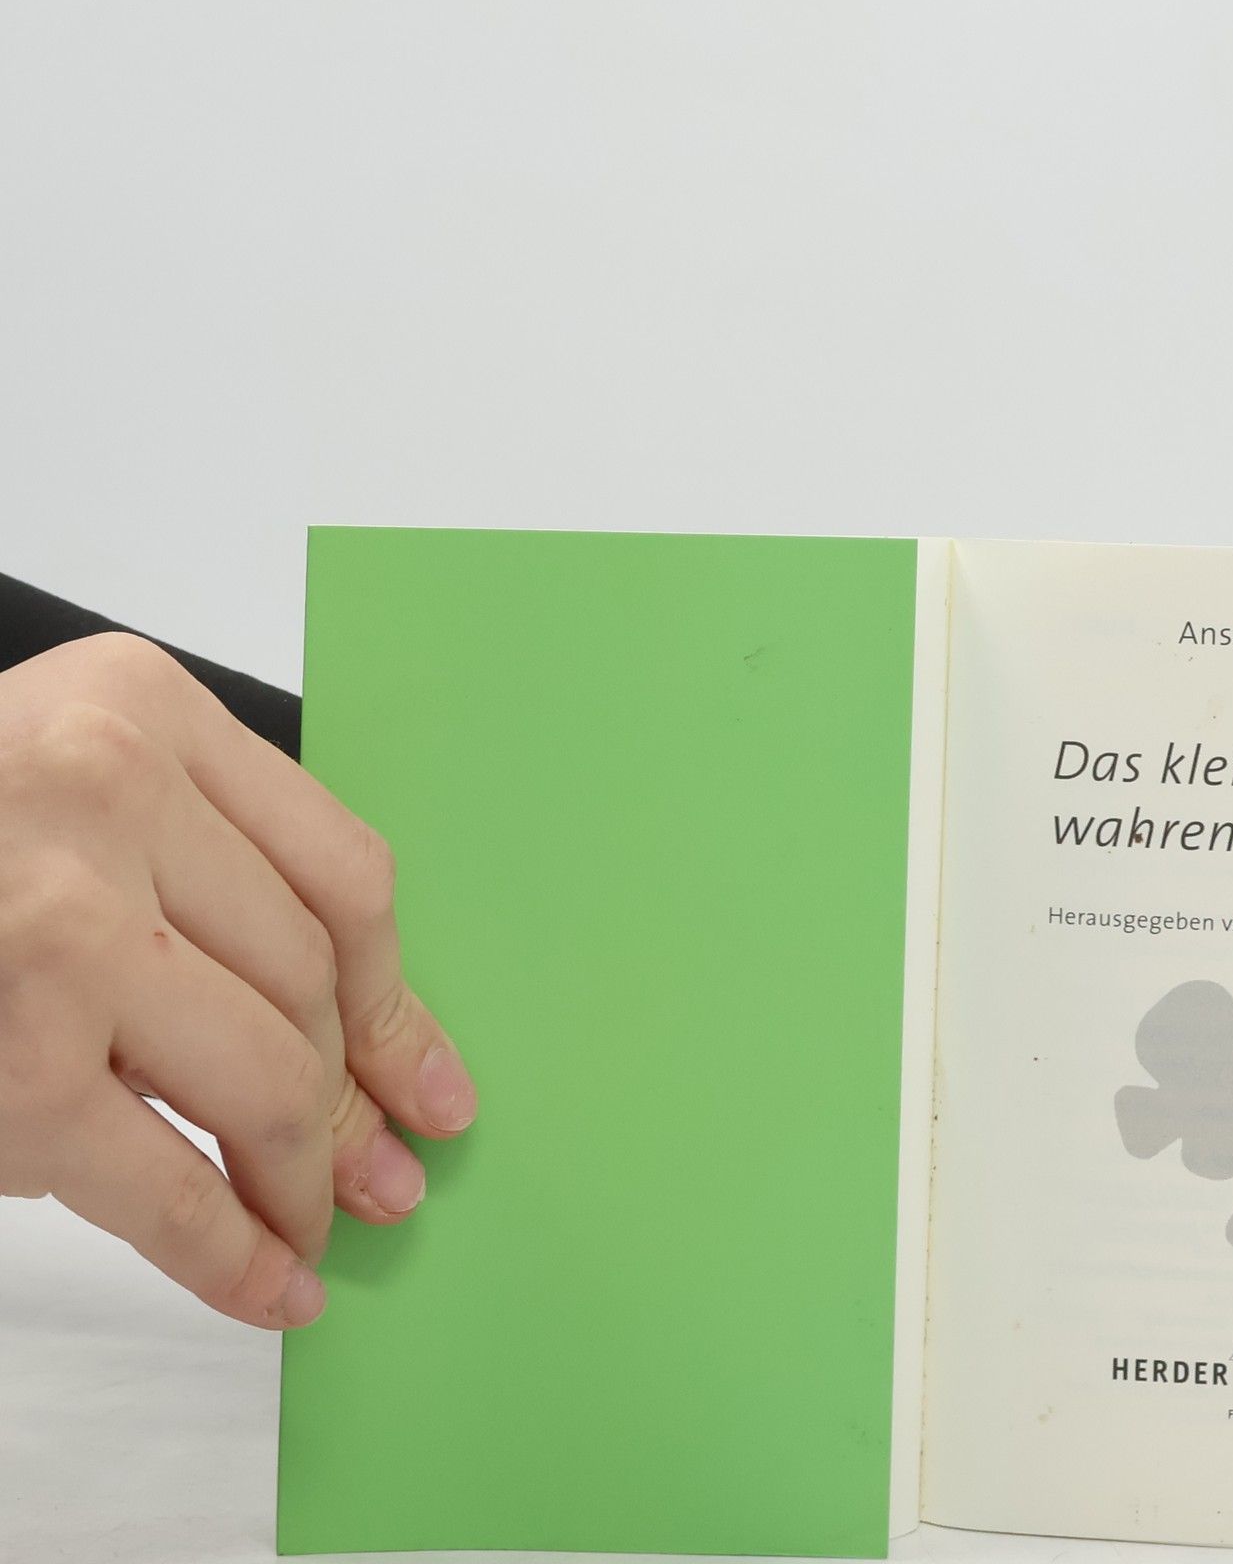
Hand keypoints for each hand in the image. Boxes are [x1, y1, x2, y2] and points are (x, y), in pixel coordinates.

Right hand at [0, 634, 474, 1326]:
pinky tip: (268, 1285)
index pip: (341, 869)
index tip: (429, 1072)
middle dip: (356, 1097)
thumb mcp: (68, 786)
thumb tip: (357, 1036)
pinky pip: (158, 1175)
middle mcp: (104, 793)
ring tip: (324, 1227)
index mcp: (142, 708)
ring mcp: (52, 926)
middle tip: (388, 1173)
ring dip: (305, 1174)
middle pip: (308, 976)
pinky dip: (226, 1248)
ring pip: (261, 1071)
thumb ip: (195, 865)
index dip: (396, 994)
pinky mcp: (5, 1063)